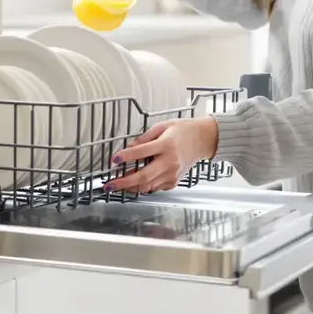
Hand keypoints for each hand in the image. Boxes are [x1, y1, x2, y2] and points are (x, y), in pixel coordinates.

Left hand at [104, 117, 218, 193]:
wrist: (202, 140)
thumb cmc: (183, 131)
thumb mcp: (162, 126)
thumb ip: (144, 138)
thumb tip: (128, 148)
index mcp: (166, 145)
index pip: (142, 152)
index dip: (126, 157)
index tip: (114, 160)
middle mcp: (170, 162)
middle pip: (144, 176)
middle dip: (124, 182)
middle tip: (110, 185)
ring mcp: (173, 174)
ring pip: (148, 186)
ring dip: (130, 187)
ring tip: (117, 185)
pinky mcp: (174, 181)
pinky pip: (155, 187)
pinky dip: (143, 186)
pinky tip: (134, 183)